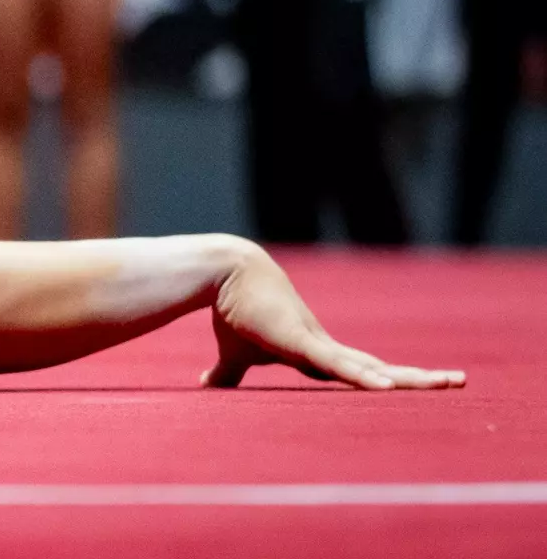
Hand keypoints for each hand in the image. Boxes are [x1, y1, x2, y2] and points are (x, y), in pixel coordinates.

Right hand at [203, 243, 465, 390]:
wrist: (227, 274)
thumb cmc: (234, 309)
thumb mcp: (234, 353)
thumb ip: (228, 375)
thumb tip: (205, 386)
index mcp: (315, 354)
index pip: (361, 372)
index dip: (388, 380)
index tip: (415, 386)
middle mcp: (326, 349)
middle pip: (381, 369)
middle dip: (418, 378)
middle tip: (457, 381)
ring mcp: (318, 345)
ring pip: (373, 369)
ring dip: (412, 378)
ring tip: (448, 382)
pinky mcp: (302, 342)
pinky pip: (338, 365)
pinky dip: (363, 378)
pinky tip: (388, 388)